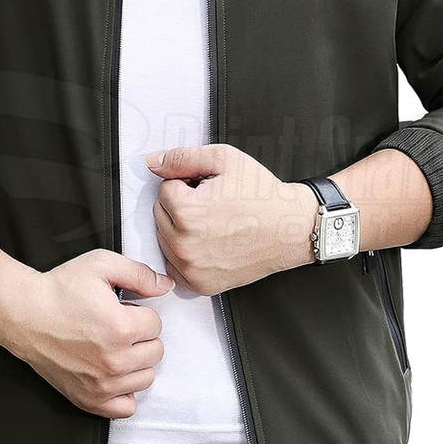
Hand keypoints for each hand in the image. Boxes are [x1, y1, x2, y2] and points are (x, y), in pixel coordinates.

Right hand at [0, 234, 171, 417]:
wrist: (23, 313)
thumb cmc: (60, 289)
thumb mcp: (101, 264)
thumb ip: (139, 274)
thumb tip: (166, 286)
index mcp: (122, 328)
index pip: (156, 324)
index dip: (140, 312)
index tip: (122, 308)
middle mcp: (115, 361)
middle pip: (155, 351)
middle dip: (142, 336)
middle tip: (117, 326)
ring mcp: (102, 384)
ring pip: (146, 378)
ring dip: (136, 362)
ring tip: (113, 346)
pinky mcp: (88, 399)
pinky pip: (125, 408)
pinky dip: (124, 392)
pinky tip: (113, 373)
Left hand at [146, 144, 318, 295]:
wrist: (291, 229)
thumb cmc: (261, 195)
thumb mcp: (224, 159)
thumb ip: (181, 158)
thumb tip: (151, 163)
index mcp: (187, 212)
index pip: (164, 189)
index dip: (187, 184)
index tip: (210, 189)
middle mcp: (184, 244)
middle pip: (160, 213)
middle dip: (182, 205)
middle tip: (214, 205)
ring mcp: (191, 268)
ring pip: (165, 238)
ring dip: (181, 228)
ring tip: (214, 223)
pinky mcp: (200, 284)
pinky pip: (174, 263)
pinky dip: (186, 253)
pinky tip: (210, 243)